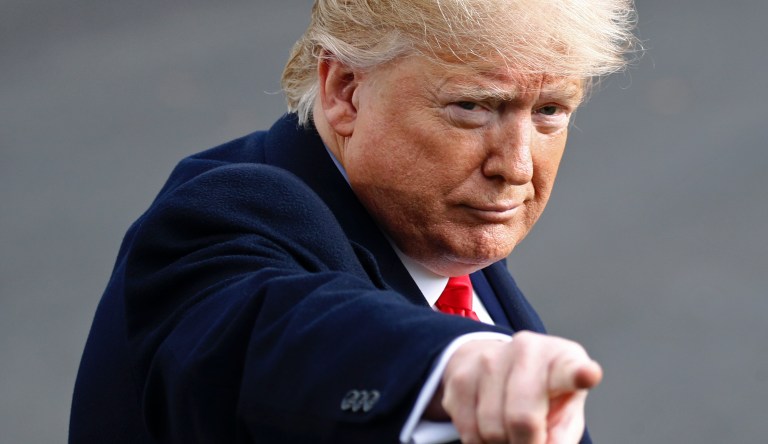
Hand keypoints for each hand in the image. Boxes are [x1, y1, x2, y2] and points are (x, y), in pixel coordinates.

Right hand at [429, 331, 601, 443]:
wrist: (494, 363)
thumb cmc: (542, 392)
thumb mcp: (565, 409)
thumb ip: (563, 432)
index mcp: (560, 359)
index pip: (569, 369)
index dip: (579, 374)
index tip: (588, 374)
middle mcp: (524, 351)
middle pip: (523, 419)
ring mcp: (487, 361)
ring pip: (492, 430)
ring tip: (512, 434)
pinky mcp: (460, 378)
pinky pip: (470, 433)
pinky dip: (483, 443)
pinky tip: (492, 429)